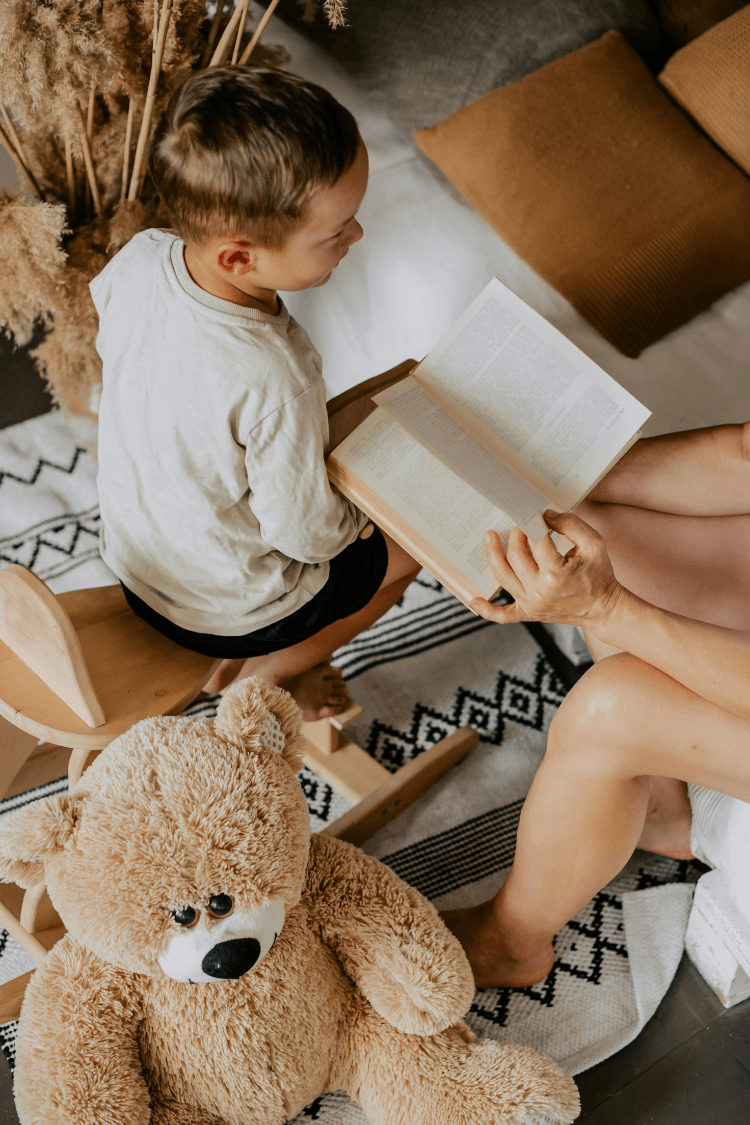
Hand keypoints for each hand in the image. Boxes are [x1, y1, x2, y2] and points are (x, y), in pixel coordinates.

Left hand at [470, 510, 623, 626]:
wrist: (603, 609)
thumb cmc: (600, 575)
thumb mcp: (594, 544)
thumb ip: (571, 525)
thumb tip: (545, 514)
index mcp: (557, 573)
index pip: (536, 541)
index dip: (533, 524)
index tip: (533, 514)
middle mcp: (541, 591)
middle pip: (515, 557)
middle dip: (515, 536)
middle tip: (517, 525)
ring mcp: (532, 604)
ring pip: (503, 578)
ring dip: (492, 556)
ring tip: (489, 537)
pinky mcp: (529, 614)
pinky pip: (502, 615)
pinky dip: (486, 610)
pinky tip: (473, 600)